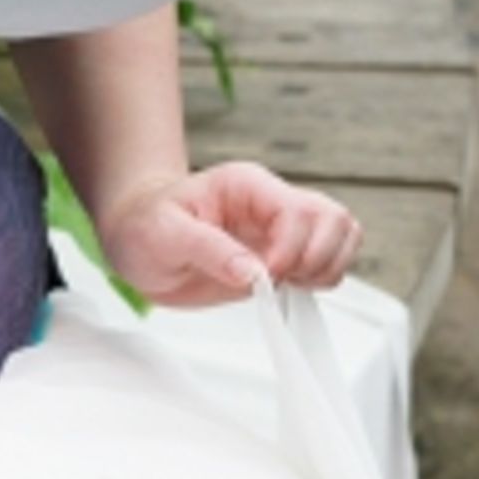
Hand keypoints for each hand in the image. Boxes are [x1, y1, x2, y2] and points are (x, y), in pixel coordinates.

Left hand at [98, 161, 362, 308]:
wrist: (136, 240)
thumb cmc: (144, 226)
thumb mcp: (164, 234)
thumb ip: (209, 250)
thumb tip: (252, 274)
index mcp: (247, 186)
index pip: (298, 210)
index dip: (291, 248)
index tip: (266, 277)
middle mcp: (272, 204)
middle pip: (334, 219)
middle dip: (317, 258)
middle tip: (280, 282)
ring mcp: (281, 231)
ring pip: (342, 237)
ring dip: (325, 269)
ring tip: (286, 287)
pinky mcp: (282, 257)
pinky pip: (326, 262)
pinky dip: (320, 281)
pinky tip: (287, 291)